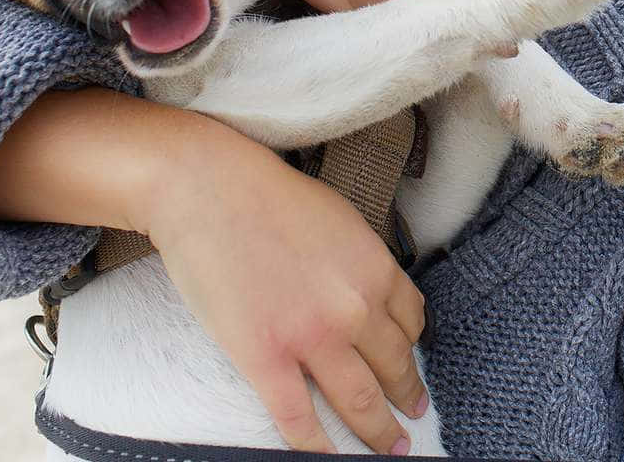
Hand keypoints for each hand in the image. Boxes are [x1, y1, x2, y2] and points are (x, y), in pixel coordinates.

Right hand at [137, 121, 428, 454]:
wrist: (207, 189)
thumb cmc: (266, 196)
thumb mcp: (340, 219)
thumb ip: (362, 261)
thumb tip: (372, 294)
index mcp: (376, 269)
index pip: (413, 321)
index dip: (414, 348)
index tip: (412, 365)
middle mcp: (354, 308)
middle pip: (394, 366)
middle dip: (407, 397)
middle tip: (415, 416)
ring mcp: (311, 337)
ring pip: (359, 401)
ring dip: (378, 432)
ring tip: (390, 447)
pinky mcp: (265, 358)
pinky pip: (298, 420)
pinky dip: (316, 447)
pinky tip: (326, 458)